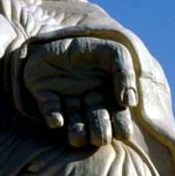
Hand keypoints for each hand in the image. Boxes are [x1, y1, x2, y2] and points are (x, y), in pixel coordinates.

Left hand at [22, 37, 137, 147]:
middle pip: (96, 124)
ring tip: (78, 135)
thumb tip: (128, 102)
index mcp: (107, 97)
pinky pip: (49, 109)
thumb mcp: (114, 53)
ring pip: (73, 123)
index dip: (120, 126)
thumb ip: (124, 73)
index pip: (117, 117)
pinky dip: (53, 115)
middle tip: (100, 137)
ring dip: (77, 131)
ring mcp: (66, 102)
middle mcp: (87, 104)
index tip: (122, 132)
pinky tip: (57, 120)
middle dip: (99, 131)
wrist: (58, 38)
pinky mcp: (46, 97)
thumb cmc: (91, 50)